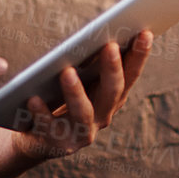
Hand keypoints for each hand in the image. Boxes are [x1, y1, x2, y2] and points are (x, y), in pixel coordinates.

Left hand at [11, 31, 151, 161]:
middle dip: (112, 69)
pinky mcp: (57, 145)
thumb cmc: (56, 96)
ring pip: (83, 113)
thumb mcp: (74, 76)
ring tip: (67, 72)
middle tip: (110, 46)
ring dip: (76, 92)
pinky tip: (33, 98)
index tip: (145, 33)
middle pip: (112, 92)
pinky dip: (42, 112)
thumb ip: (86, 60)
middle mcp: (102, 116)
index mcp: (111, 97)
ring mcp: (81, 133)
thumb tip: (93, 33)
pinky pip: (49, 127)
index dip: (139, 55)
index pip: (130, 74)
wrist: (34, 136)